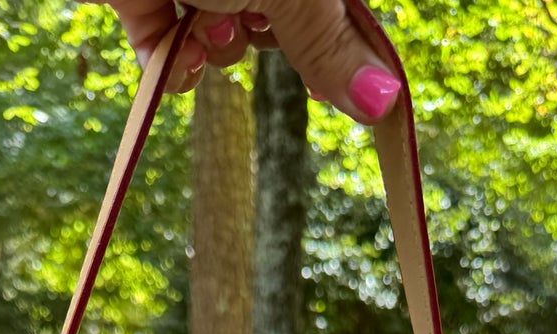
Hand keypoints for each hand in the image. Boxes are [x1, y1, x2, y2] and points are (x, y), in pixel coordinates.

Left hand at [108, 1, 401, 122]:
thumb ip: (328, 41)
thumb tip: (387, 101)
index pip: (336, 7)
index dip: (340, 47)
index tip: (337, 89)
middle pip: (282, 21)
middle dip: (269, 38)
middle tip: (254, 19)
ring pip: (226, 38)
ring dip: (217, 48)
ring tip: (204, 22)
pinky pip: (170, 49)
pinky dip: (174, 64)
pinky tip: (174, 56)